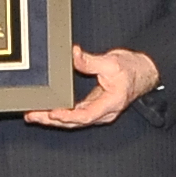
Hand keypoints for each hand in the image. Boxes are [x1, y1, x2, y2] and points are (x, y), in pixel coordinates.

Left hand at [25, 45, 158, 127]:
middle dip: (52, 120)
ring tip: (32, 116)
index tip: (53, 112)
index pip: (87, 115)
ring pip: (73, 120)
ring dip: (52, 119)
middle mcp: (104, 112)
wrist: (143, 72)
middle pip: (75, 121)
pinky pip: (74, 115)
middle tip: (33, 115)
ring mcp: (98, 111)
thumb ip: (91, 61)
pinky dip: (59, 114)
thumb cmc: (131, 69)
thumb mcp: (112, 61)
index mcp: (111, 103)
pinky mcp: (93, 107)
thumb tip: (74, 54)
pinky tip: (45, 112)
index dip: (69, 115)